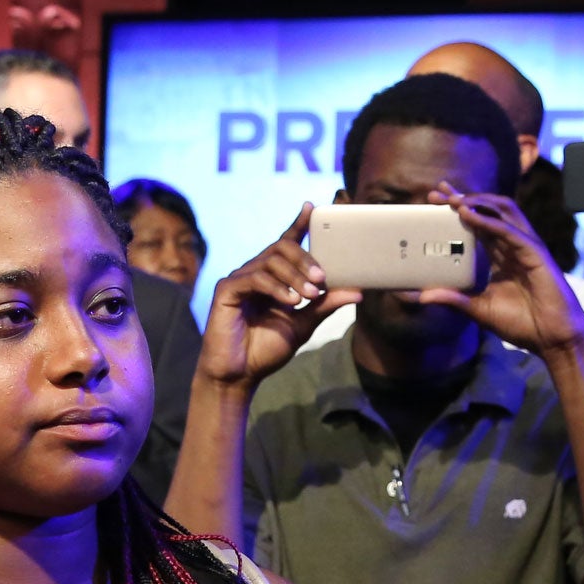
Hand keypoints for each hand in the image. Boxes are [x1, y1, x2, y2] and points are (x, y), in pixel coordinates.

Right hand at [196, 204, 356, 392]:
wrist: (238, 375)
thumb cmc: (265, 350)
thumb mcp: (303, 325)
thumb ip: (325, 305)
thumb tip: (357, 291)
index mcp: (271, 277)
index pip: (286, 244)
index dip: (298, 224)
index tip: (313, 208)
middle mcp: (254, 272)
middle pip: (281, 248)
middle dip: (304, 259)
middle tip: (321, 279)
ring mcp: (238, 279)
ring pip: (270, 261)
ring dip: (294, 276)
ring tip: (309, 296)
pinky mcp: (226, 290)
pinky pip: (255, 278)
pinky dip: (276, 288)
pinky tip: (290, 301)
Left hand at [417, 188, 583, 358]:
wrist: (552, 338)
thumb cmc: (522, 323)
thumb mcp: (478, 309)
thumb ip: (453, 300)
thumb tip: (421, 295)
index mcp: (500, 255)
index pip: (477, 223)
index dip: (458, 209)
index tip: (434, 201)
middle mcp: (512, 245)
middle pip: (487, 211)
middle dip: (463, 199)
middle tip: (437, 194)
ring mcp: (525, 246)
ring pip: (502, 211)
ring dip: (477, 202)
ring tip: (454, 200)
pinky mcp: (535, 253)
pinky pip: (509, 231)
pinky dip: (488, 222)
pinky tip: (469, 216)